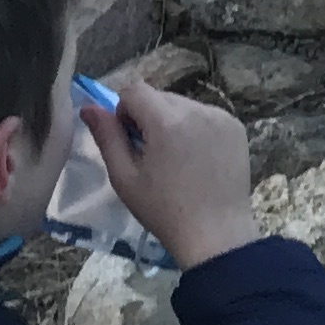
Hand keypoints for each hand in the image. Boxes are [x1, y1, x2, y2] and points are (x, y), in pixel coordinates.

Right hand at [85, 78, 259, 271]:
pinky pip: (206, 116)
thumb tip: (88, 108)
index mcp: (167, 120)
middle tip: (151, 156)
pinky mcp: (236, 126)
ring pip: (183, 105)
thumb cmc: (164, 210)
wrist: (215, 234)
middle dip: (149, 118)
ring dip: (172, 122)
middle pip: (160, 96)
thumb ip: (107, 137)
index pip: (134, 90)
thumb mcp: (125, 178)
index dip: (124, 112)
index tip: (130, 142)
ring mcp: (221, 116)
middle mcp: (197, 109)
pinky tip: (197, 160)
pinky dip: (196, 129)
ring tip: (176, 161)